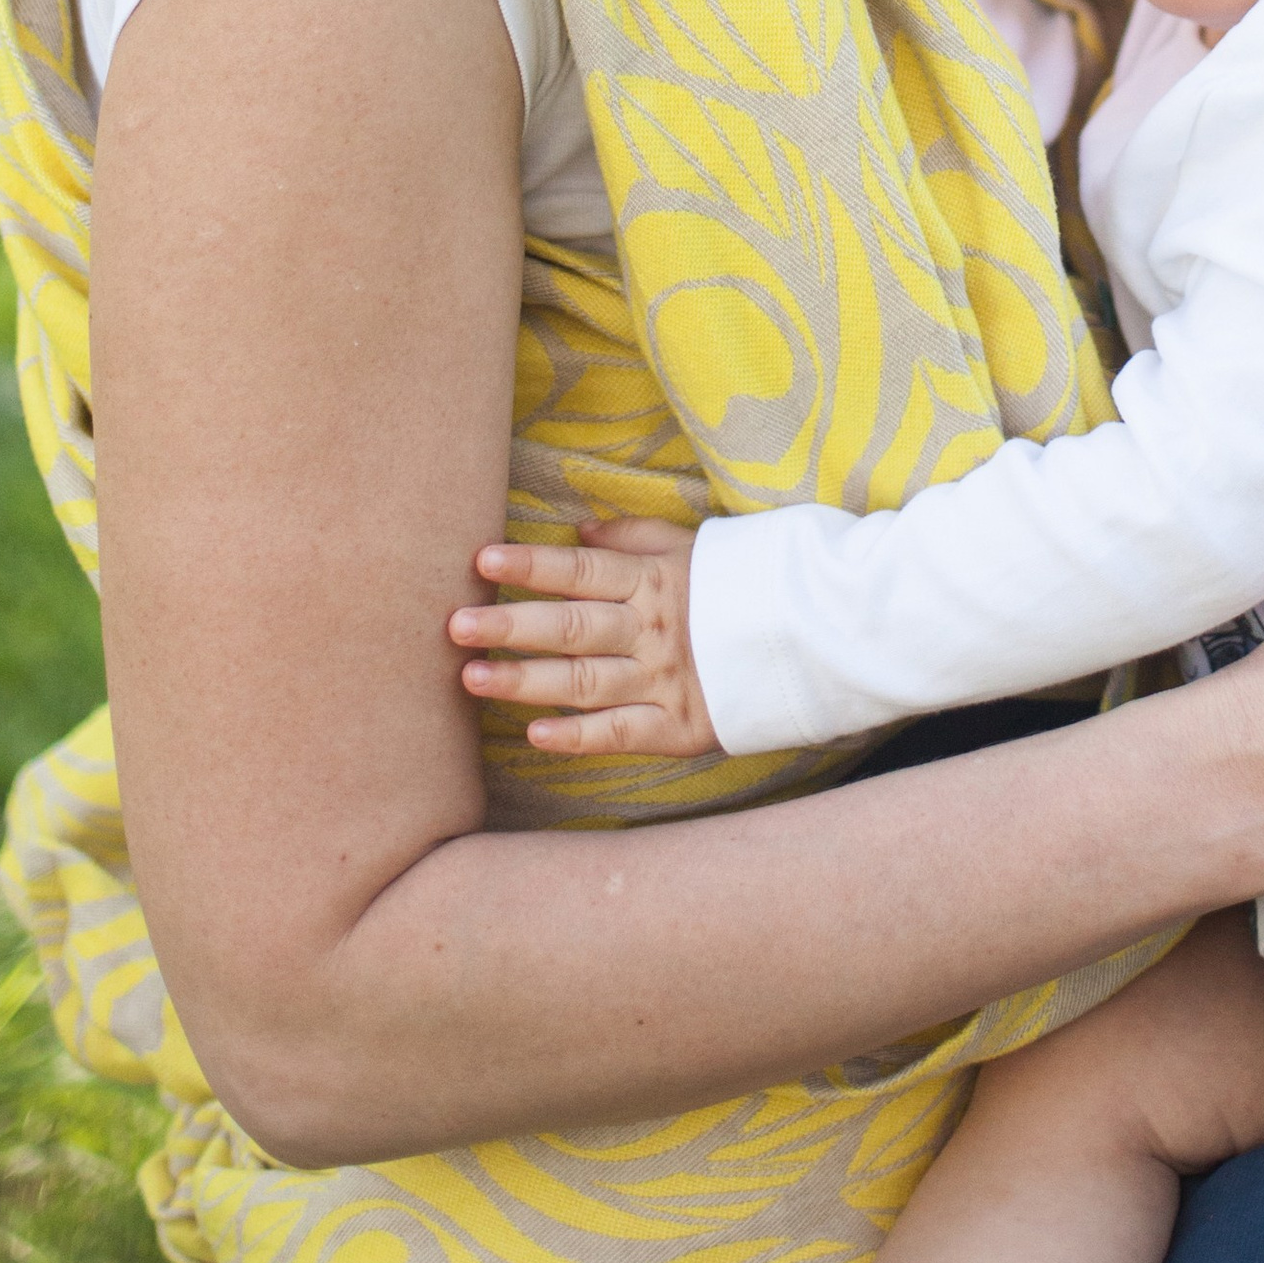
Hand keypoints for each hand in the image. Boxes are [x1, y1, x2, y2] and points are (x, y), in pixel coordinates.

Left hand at [449, 519, 717, 757]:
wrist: (809, 638)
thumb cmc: (739, 586)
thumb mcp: (692, 547)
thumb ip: (633, 535)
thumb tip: (576, 526)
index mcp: (654, 581)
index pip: (582, 570)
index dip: (532, 565)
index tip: (482, 560)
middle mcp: (652, 629)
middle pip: (571, 626)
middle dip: (509, 625)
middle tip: (454, 626)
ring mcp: (662, 680)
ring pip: (583, 682)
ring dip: (525, 681)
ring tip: (471, 678)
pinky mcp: (676, 727)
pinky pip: (619, 733)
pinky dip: (576, 736)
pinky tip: (534, 734)